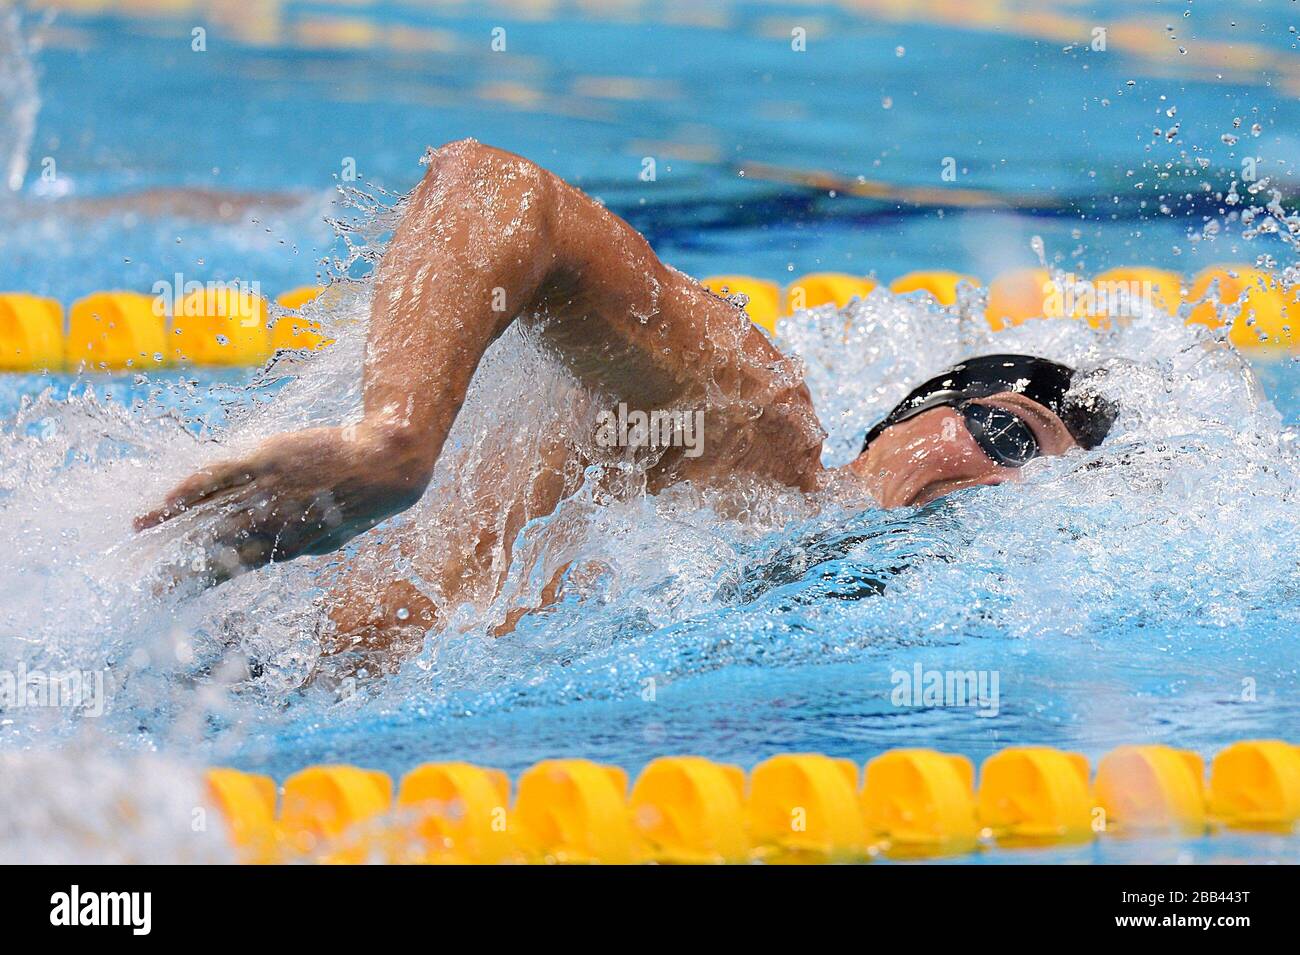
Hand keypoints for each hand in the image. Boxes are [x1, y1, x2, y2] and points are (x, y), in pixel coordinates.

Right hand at [135, 423, 429, 585]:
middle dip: (175, 566)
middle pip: (212, 547)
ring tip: (137, 537)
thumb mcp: (329, 537)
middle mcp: (270, 525)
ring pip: (209, 514)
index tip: (169, 594)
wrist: (384, 465)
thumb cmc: (361, 501)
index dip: (198, 581)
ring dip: (169, 527)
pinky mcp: (263, 461)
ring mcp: (265, 492)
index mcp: (286, 549)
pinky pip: (216, 478)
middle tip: (144, 581)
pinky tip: (163, 503)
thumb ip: (295, 546)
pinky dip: (187, 491)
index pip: (231, 569)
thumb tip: (269, 555)